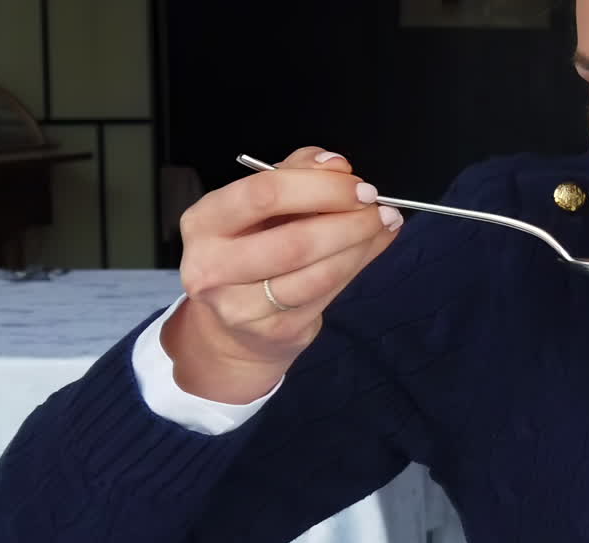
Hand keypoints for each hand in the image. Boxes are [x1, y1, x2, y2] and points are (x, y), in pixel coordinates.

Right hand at [166, 147, 402, 401]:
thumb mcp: (261, 205)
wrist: (232, 326)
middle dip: (348, 222)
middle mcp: (212, 267)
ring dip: (360, 246)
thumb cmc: (250, 248)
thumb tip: (335, 164)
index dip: (319, 188)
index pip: (263, 195)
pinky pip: (326, 295)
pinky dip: (356, 266)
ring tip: (384, 225)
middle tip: (379, 209)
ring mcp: (240, 307)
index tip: (358, 185)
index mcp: (204, 222)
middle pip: (294, 241)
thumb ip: (295, 174)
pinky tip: (371, 248)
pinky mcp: (273, 331)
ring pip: (316, 274)